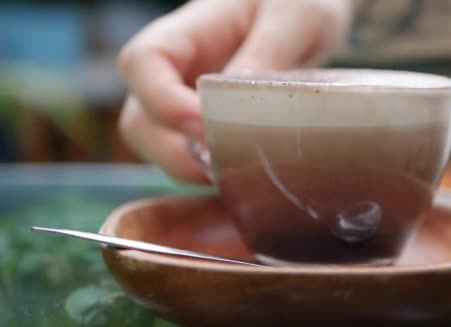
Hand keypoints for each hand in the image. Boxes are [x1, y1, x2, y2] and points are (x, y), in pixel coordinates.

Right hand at [118, 0, 351, 182]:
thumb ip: (269, 51)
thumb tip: (236, 103)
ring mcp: (186, 98)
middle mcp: (177, 68)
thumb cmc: (298, 3)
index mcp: (190, 29)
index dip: (161, 100)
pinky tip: (241, 178)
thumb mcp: (297, 16)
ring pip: (158, 145)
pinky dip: (206, 173)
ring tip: (234, 178)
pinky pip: (189, 154)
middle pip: (139, 118)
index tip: (203, 126)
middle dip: (172, 152)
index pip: (143, 62)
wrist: (304, 16)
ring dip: (188, 169)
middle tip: (222, 169)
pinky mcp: (206, 123)